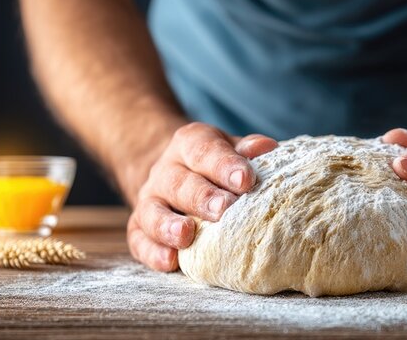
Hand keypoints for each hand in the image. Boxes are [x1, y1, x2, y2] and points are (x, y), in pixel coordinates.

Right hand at [127, 122, 277, 270]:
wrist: (175, 171)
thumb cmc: (215, 164)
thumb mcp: (229, 148)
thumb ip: (246, 150)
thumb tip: (268, 148)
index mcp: (190, 144)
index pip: (205, 151)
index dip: (224, 165)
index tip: (245, 180)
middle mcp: (165, 170)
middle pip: (179, 183)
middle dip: (201, 197)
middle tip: (223, 210)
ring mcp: (149, 199)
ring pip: (153, 212)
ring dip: (168, 225)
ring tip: (187, 235)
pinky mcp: (138, 227)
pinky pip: (139, 240)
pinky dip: (152, 251)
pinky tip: (170, 262)